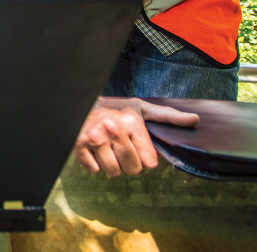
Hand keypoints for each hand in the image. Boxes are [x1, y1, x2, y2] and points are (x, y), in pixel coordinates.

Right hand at [74, 97, 199, 175]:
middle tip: (121, 148)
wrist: (82, 101)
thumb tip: (195, 120)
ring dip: (112, 164)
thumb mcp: (141, 108)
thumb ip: (168, 116)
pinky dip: (94, 164)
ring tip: (109, 148)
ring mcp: (94, 138)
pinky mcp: (78, 145)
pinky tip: (94, 149)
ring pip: (113, 172)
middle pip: (132, 169)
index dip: (144, 157)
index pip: (149, 162)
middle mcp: (113, 130)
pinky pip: (94, 169)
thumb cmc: (115, 108)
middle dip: (129, 162)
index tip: (136, 145)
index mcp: (131, 122)